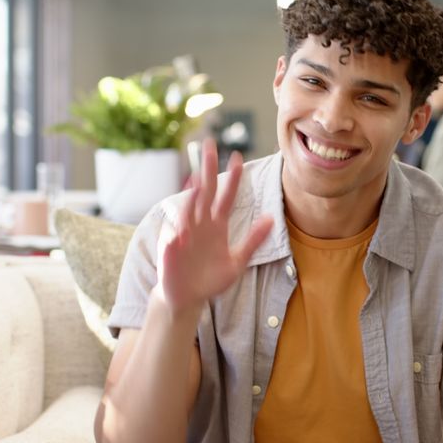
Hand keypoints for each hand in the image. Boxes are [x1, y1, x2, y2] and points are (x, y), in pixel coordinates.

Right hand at [159, 139, 272, 313]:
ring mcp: (183, 234)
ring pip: (188, 209)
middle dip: (207, 168)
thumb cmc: (211, 279)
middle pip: (204, 192)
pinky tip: (180, 231)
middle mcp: (200, 224)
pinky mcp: (170, 250)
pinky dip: (176, 233)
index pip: (226, 197)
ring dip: (192, 194)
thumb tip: (272, 218)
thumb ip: (253, 240)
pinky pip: (172, 238)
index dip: (232, 178)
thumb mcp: (238, 261)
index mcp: (216, 225)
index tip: (239, 157)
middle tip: (209, 144)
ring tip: (197, 179)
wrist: (188, 298)